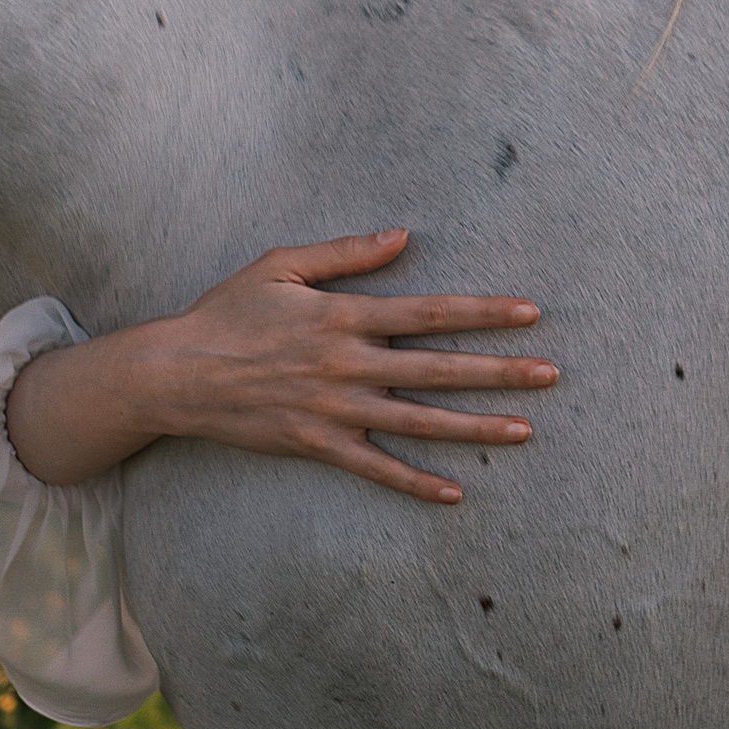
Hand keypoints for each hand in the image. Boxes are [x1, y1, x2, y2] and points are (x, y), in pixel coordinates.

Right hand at [5, 231, 550, 503]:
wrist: (176, 374)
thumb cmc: (229, 311)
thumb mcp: (282, 265)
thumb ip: (346, 253)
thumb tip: (403, 236)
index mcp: (344, 317)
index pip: (429, 313)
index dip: (482, 313)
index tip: (530, 313)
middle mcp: (348, 365)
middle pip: (438, 369)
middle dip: (498, 372)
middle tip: (552, 375)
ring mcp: (335, 410)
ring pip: (418, 422)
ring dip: (474, 428)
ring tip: (524, 431)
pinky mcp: (318, 446)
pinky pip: (376, 468)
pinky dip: (415, 483)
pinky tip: (455, 492)